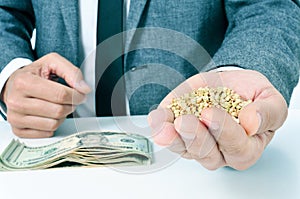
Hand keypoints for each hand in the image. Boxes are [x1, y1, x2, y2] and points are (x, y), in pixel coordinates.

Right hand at [2, 53, 90, 137]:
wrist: (14, 85)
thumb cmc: (34, 74)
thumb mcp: (52, 62)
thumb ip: (71, 71)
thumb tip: (83, 88)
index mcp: (23, 82)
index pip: (60, 94)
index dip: (76, 95)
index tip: (80, 94)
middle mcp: (16, 101)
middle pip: (58, 111)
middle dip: (70, 105)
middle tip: (70, 100)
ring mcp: (15, 118)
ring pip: (53, 124)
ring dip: (62, 116)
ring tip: (58, 105)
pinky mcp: (18, 130)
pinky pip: (47, 133)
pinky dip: (53, 125)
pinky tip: (49, 115)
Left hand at [148, 70, 286, 169]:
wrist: (231, 84)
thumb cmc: (251, 96)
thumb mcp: (270, 99)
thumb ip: (268, 112)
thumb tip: (252, 122)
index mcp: (245, 147)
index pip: (236, 147)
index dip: (223, 131)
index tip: (211, 113)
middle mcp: (219, 151)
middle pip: (206, 153)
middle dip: (194, 137)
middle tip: (185, 121)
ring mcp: (195, 143)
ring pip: (183, 148)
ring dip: (172, 138)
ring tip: (165, 127)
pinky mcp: (178, 130)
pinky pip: (167, 135)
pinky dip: (159, 127)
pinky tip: (156, 119)